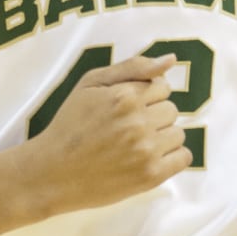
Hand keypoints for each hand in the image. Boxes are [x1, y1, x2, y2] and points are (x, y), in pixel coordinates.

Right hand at [0, 54, 190, 234]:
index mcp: (124, 97)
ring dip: (162, 137)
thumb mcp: (91, 83)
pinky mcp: (151, 176)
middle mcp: (138, 122)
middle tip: (128, 129)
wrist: (52, 173)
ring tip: (136, 145)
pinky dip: (171, 158)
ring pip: (178, 133)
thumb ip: (133, 67)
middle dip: (154, 116)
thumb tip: (170, 59)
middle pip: (172, 110)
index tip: (128, 109)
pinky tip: (148, 158)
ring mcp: (146, 151)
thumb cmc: (70, 124)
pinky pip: (183, 157)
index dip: (146, 96)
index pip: (162, 87)